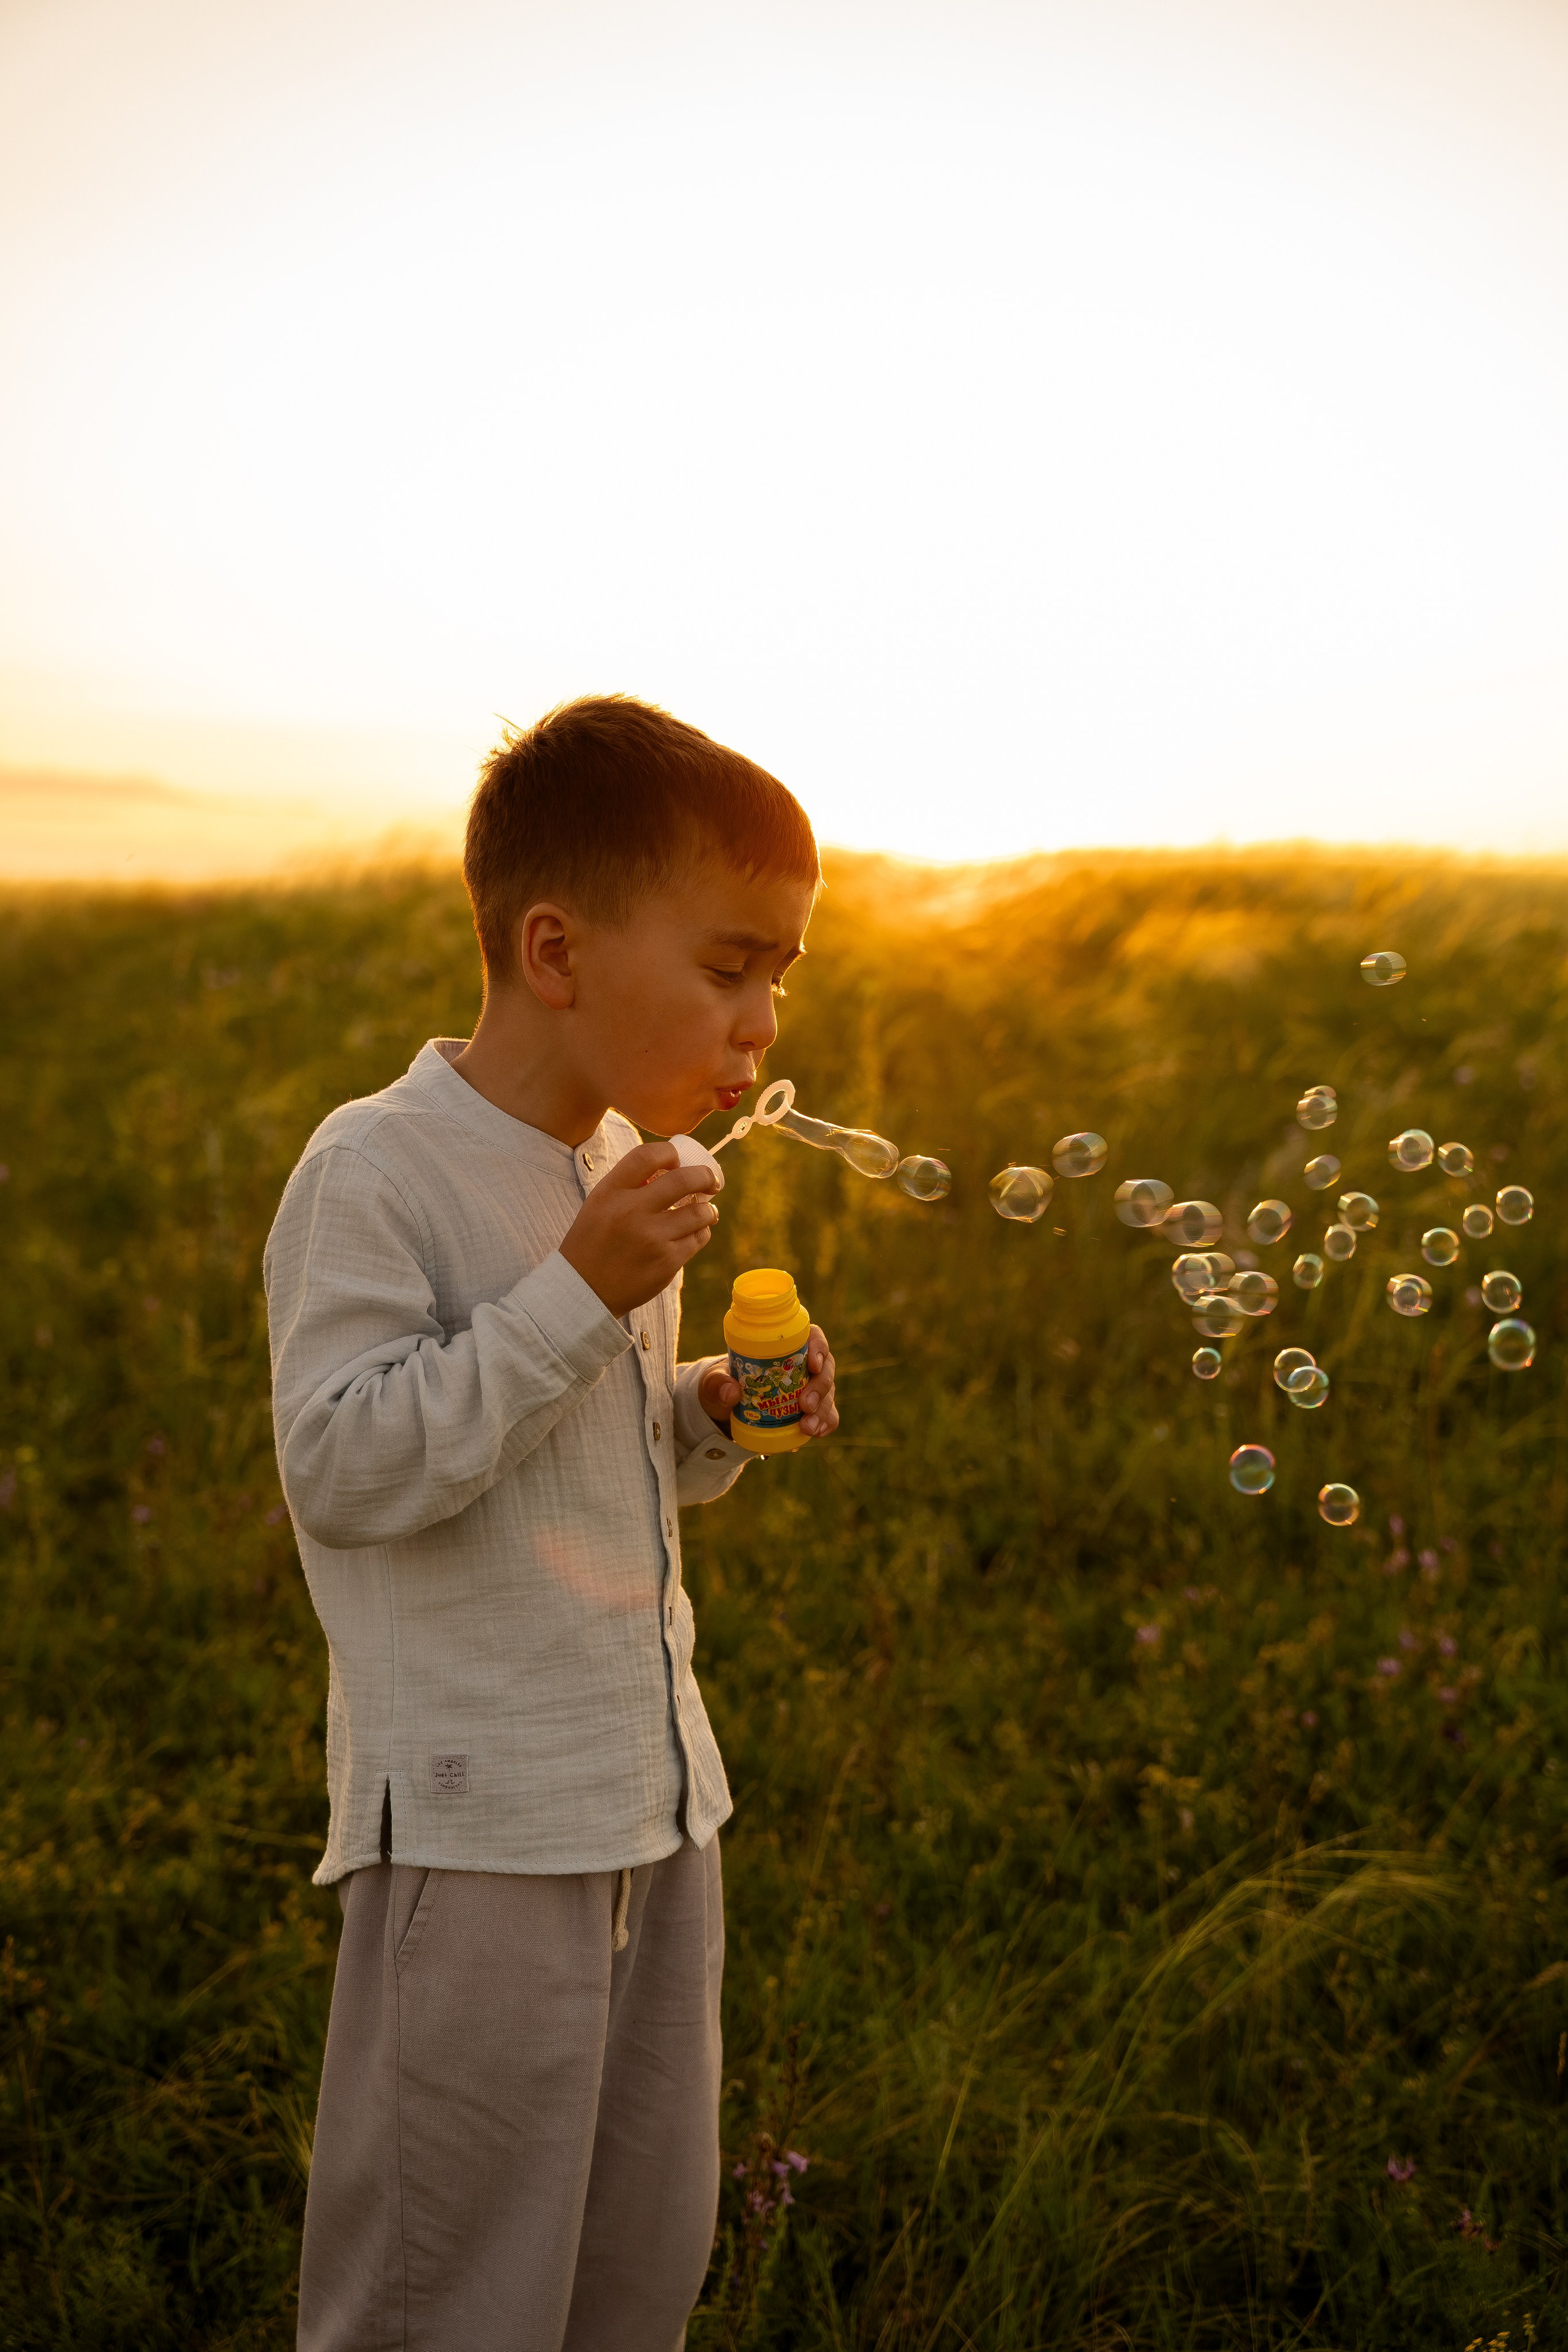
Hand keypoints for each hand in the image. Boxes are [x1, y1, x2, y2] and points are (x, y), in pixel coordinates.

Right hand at [559, 1141, 718, 1318]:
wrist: (584, 1289)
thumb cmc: (593, 1242)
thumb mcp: (599, 1204)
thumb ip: (630, 1184)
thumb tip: (673, 1169)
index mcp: (611, 1192)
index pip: (648, 1156)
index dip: (670, 1153)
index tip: (678, 1161)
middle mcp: (632, 1212)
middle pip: (684, 1180)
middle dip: (705, 1176)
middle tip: (710, 1181)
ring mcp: (652, 1238)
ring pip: (700, 1213)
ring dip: (707, 1210)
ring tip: (705, 1211)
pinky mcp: (667, 1262)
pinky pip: (698, 1239)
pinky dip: (701, 1232)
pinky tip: (694, 1232)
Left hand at [698, 1323, 838, 1441]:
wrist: (722, 1412)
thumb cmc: (721, 1385)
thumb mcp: (713, 1381)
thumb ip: (716, 1383)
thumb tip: (731, 1391)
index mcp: (784, 1347)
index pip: (812, 1337)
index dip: (819, 1347)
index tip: (813, 1365)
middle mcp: (802, 1365)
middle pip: (825, 1368)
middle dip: (820, 1387)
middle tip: (806, 1405)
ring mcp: (809, 1389)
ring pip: (828, 1394)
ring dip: (823, 1410)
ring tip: (808, 1427)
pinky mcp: (810, 1411)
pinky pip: (828, 1416)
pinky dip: (825, 1424)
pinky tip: (816, 1433)